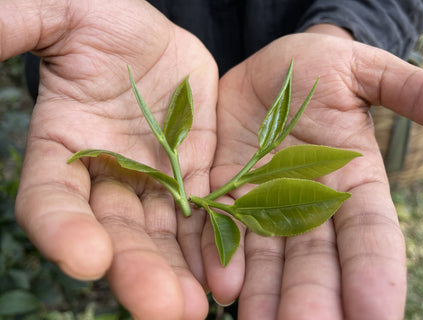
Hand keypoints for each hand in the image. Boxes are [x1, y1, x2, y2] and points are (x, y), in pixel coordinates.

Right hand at [5, 1, 217, 317]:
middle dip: (137, 271)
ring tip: (196, 310)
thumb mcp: (56, 14)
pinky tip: (229, 276)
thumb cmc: (96, 21)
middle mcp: (107, 177)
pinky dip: (215, 243)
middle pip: (117, 232)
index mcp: (62, 149)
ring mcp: (155, 178)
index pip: (51, 200)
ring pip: (164, 234)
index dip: (62, 229)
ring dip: (179, 274)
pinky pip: (206, 212)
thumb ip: (18, 25)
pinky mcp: (196, 172)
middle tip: (162, 311)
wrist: (148, 38)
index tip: (85, 258)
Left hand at [204, 31, 422, 318]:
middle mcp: (310, 206)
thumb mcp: (364, 71)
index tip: (378, 314)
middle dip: (313, 301)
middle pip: (318, 264)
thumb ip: (414, 93)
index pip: (372, 238)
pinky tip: (222, 288)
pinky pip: (221, 233)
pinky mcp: (225, 196)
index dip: (375, 276)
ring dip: (266, 298)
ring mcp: (264, 205)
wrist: (264, 72)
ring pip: (269, 262)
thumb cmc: (318, 67)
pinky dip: (220, 259)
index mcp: (354, 184)